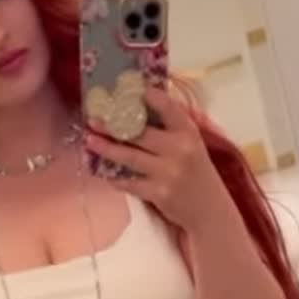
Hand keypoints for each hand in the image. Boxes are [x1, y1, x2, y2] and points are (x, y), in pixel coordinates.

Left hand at [85, 86, 223, 233]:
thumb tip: (139, 105)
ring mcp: (168, 172)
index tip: (129, 89)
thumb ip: (171, 127)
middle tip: (93, 119)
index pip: (168, 108)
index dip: (149, 97)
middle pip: (140, 133)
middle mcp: (179, 149)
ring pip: (129, 157)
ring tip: (89, 140)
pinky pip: (129, 182)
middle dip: (113, 125)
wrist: (209, 210)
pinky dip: (114, 176)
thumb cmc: (196, 172)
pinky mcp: (158, 193)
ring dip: (106, 148)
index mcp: (188, 132)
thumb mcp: (192, 144)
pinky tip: (101, 170)